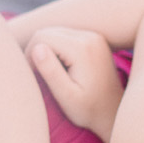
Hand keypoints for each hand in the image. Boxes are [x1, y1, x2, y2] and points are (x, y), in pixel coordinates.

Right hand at [26, 26, 124, 142]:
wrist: (114, 111)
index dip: (30, 55)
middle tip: (41, 76)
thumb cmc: (89, 109)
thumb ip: (51, 72)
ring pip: (56, 32)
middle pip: (48, 31)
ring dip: (48, 50)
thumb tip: (36, 48)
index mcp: (82, 48)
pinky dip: (58, 49)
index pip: (42, 37)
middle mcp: (90, 36)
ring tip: (53, 74)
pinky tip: (62, 68)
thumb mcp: (67, 97)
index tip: (35, 76)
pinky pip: (66, 36)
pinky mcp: (94, 39)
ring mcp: (94, 36)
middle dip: (38, 51)